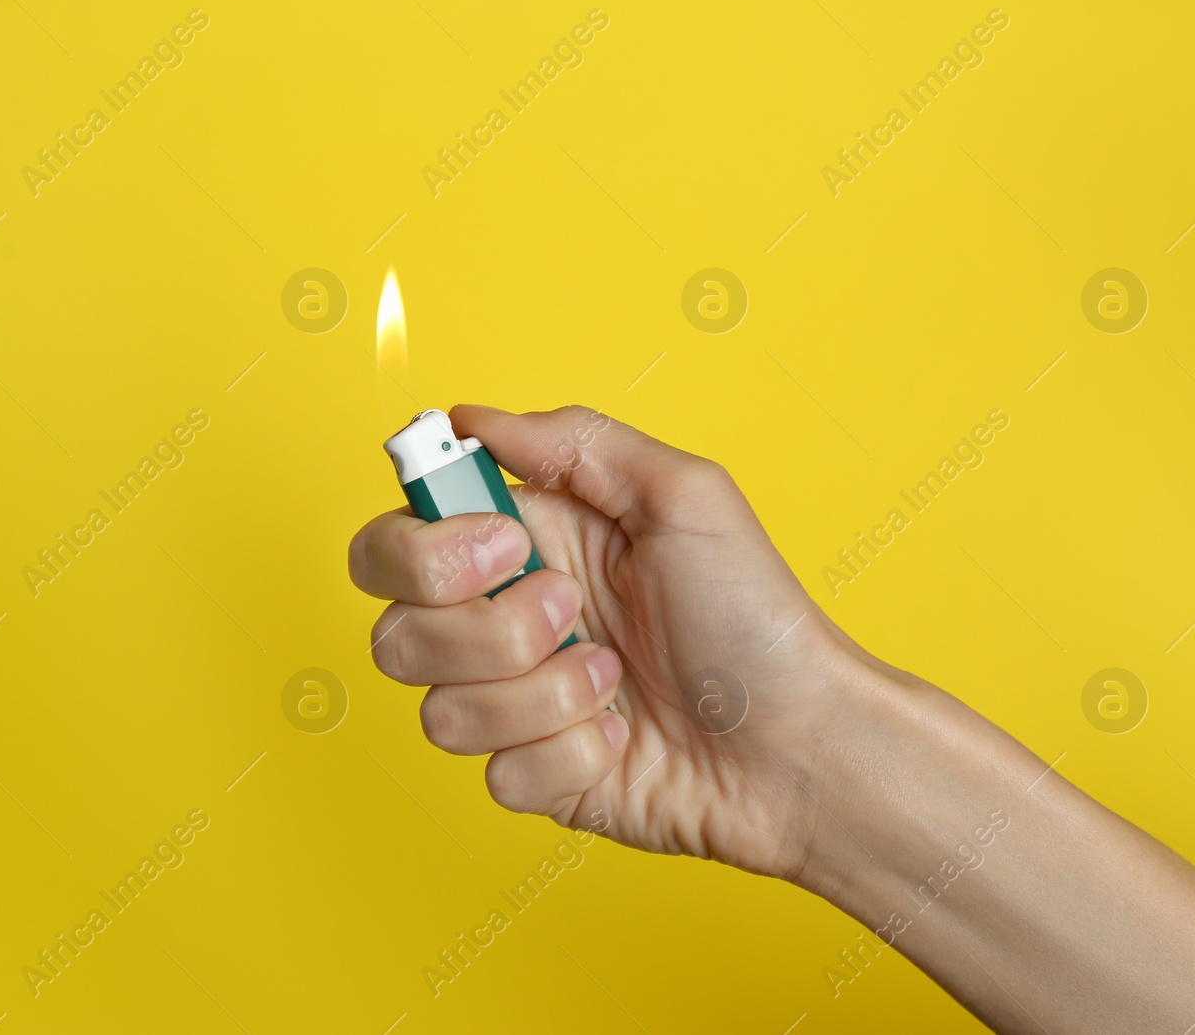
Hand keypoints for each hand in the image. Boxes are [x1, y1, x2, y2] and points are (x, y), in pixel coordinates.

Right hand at [349, 404, 867, 880]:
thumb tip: (467, 418)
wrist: (800, 743)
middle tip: (571, 613)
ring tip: (617, 677)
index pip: (397, 537)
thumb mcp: (684, 495)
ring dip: (544, 694)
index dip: (424, 548)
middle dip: (485, 631)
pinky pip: (497, 775)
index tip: (507, 546)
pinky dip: (571, 755)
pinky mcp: (534, 776)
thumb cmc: (756, 616)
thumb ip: (572, 442)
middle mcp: (504, 621)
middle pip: (393, 631)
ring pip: (440, 712)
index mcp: (526, 544)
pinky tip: (623, 737)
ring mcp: (515, 703)